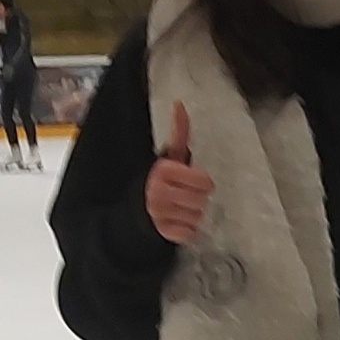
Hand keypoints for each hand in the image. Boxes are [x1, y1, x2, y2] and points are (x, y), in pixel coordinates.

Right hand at [146, 100, 215, 245]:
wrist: (135, 211)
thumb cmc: (159, 181)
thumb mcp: (167, 157)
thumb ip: (179, 133)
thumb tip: (180, 105)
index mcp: (163, 170)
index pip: (204, 181)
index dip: (201, 183)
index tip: (192, 182)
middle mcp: (159, 191)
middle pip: (203, 200)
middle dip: (197, 199)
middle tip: (184, 196)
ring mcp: (159, 213)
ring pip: (198, 217)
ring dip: (192, 215)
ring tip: (178, 209)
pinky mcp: (161, 232)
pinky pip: (190, 234)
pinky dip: (186, 231)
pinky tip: (175, 223)